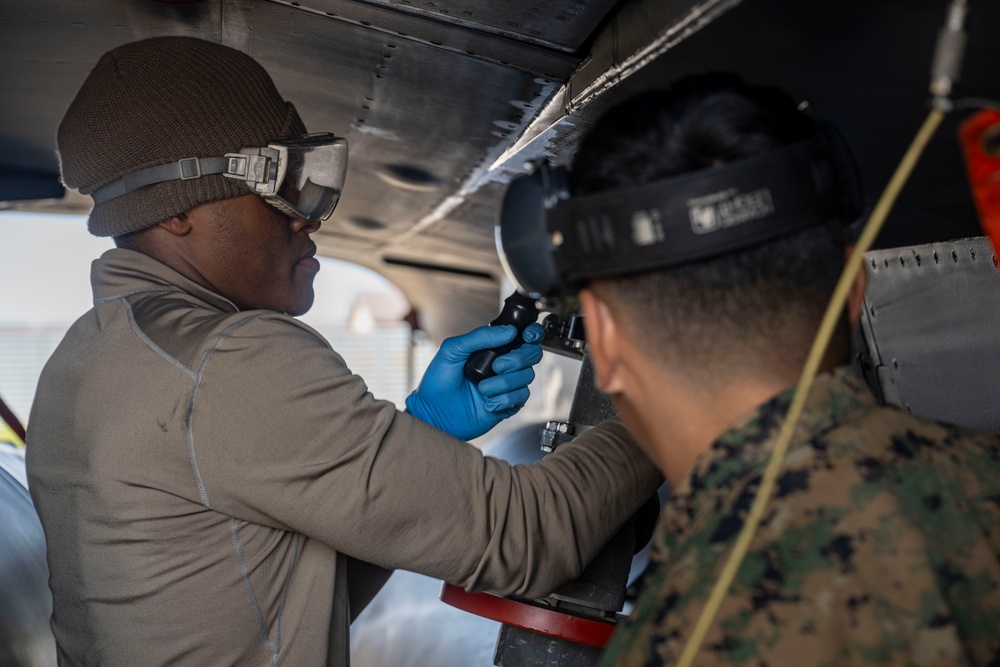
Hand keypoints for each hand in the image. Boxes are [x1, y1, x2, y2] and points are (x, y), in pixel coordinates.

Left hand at [405, 323, 544, 440]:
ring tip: (482, 389)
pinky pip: (521, 398)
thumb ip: (480, 336)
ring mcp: (507, 385)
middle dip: (517, 360)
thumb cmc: (438, 382)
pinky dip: (504, 400)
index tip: (528, 336)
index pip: (523, 336)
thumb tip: (509, 331)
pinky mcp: (508, 405)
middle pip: (532, 355)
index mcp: (492, 348)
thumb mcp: (452, 350)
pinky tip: (487, 403)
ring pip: (526, 377)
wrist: (433, 414)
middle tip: (496, 366)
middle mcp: (503, 365)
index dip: (533, 334)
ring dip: (504, 383)